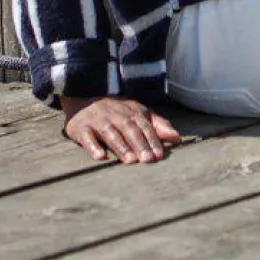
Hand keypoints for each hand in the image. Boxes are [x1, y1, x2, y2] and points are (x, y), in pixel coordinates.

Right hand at [60, 95, 183, 163]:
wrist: (82, 99)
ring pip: (110, 132)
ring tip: (130, 161)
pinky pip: (87, 137)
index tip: (160, 155)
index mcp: (130, 110)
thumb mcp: (137, 113)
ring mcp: (97, 120)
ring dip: (120, 146)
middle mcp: (115, 113)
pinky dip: (93, 146)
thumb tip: (178, 138)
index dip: (152, 139)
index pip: (144, 125)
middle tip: (148, 160)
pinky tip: (100, 157)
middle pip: (128, 128)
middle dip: (139, 144)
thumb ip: (157, 125)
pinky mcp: (81, 128)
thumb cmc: (115, 112)